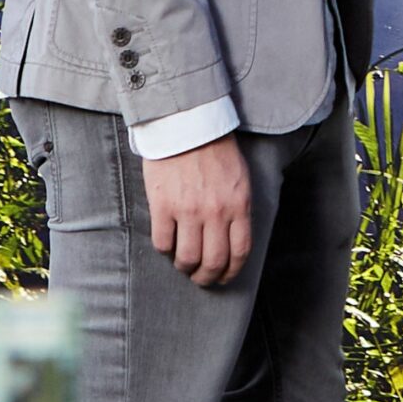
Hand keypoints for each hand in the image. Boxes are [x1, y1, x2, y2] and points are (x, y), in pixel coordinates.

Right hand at [145, 132, 252, 286]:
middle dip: (207, 277)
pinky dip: (165, 249)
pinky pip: (162, 242)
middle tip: (200, 277)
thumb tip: (232, 239)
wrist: (187, 124)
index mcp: (239, 205)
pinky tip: (167, 243)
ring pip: (187, 258)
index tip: (223, 278)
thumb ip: (238, 209)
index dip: (231, 272)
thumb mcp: (239, 178)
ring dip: (184, 267)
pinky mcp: (163, 205)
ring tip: (182, 263)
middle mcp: (216, 212)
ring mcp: (188, 210)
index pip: (239, 252)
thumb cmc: (215, 150)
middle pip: (213, 261)